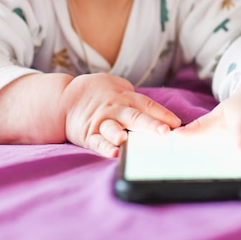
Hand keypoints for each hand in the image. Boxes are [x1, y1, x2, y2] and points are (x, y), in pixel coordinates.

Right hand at [60, 73, 181, 156]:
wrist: (63, 99)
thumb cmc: (95, 92)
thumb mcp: (116, 85)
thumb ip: (133, 96)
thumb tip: (155, 110)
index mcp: (125, 97)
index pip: (147, 105)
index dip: (163, 114)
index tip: (177, 124)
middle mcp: (115, 109)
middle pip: (135, 116)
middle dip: (150, 124)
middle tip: (163, 132)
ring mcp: (101, 122)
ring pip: (114, 128)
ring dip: (122, 134)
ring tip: (128, 140)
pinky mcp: (89, 134)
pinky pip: (98, 142)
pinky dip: (105, 148)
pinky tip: (114, 154)